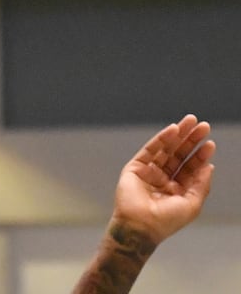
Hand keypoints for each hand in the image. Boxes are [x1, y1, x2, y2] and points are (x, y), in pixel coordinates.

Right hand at [112, 114, 215, 246]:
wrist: (141, 226)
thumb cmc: (167, 221)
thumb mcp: (192, 204)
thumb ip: (201, 184)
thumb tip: (209, 166)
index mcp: (178, 190)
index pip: (191, 168)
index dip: (200, 155)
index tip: (210, 143)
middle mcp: (164, 179)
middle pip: (180, 154)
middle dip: (192, 140)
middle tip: (203, 126)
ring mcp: (150, 171)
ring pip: (167, 149)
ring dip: (179, 134)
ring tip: (190, 121)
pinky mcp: (136, 166)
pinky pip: (151, 149)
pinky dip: (162, 138)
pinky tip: (173, 130)